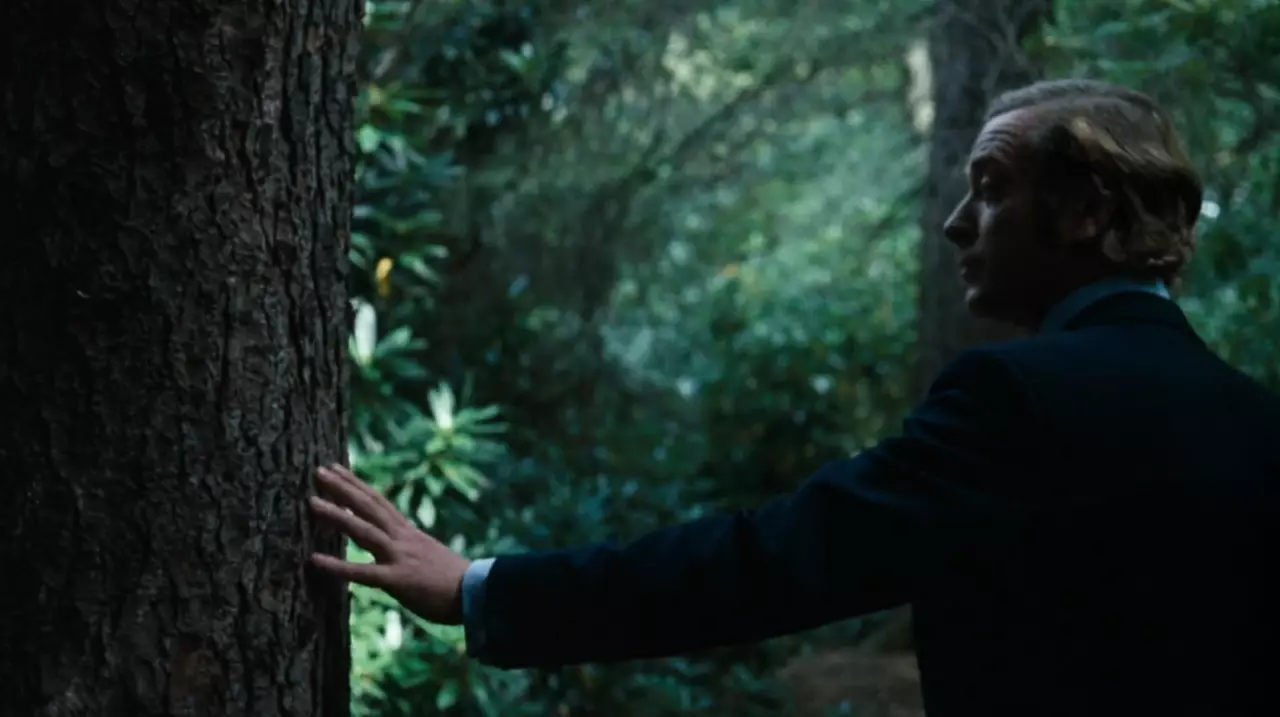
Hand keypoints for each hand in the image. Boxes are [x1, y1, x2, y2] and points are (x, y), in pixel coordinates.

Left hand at [308, 464, 472, 624]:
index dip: (357, 484)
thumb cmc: (455, 581)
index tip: (338, 469)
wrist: (476, 593)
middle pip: (368, 506)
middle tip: (319, 471)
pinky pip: (362, 572)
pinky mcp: (398, 580)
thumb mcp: (429, 555)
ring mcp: (399, 556)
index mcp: (409, 533)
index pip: (379, 501)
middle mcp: (402, 538)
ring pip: (363, 530)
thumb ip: (410, 548)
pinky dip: (337, 566)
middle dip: (343, 488)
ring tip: (311, 502)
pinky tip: (314, 560)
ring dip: (336, 515)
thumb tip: (396, 546)